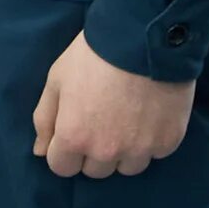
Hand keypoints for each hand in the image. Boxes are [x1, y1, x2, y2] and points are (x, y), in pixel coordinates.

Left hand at [32, 32, 194, 177]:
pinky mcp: (168, 141)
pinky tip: (150, 114)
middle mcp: (107, 151)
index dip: (65, 150)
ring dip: (125, 151)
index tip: (75, 130)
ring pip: (128, 167)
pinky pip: (156, 153)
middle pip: (96, 171)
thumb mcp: (57, 79)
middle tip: (103, 119)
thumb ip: (45, 119)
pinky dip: (152, 140)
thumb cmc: (93, 55)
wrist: (143, 37)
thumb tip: (40, 152)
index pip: (62, 168)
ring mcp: (140, 149)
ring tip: (129, 118)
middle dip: (95, 151)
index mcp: (74, 137)